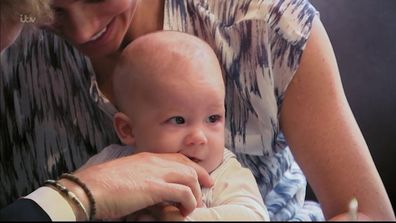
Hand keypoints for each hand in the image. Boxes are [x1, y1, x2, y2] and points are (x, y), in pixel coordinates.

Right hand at [60, 152, 212, 219]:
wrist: (90, 188)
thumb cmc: (103, 185)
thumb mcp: (126, 175)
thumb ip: (142, 177)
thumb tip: (151, 189)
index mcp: (147, 157)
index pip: (177, 157)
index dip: (192, 166)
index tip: (201, 176)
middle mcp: (155, 161)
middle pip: (188, 165)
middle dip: (201, 176)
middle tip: (208, 188)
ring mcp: (156, 173)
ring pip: (190, 178)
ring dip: (195, 194)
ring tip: (192, 207)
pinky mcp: (156, 187)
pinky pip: (184, 193)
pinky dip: (189, 202)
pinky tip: (185, 211)